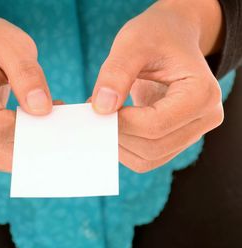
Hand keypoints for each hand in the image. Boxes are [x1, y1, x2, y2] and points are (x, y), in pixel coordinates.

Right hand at [0, 1, 52, 170]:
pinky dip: (17, 148)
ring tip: (40, 117)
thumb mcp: (12, 45)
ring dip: (27, 144)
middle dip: (33, 134)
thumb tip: (41, 109)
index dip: (28, 126)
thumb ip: (27, 75)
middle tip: (54, 112)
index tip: (51, 111)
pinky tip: (27, 128)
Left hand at [91, 0, 223, 171]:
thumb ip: (116, 73)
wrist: (171, 38)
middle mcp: (204, 118)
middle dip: (117, 133)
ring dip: (118, 143)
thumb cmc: (156, 36)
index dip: (120, 121)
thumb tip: (102, 108)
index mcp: (202, 93)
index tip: (96, 104)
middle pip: (152, 146)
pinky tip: (115, 124)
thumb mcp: (133, 43)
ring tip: (105, 115)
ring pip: (148, 158)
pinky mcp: (175, 139)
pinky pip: (146, 158)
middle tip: (95, 110)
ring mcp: (191, 133)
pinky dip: (124, 148)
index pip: (155, 125)